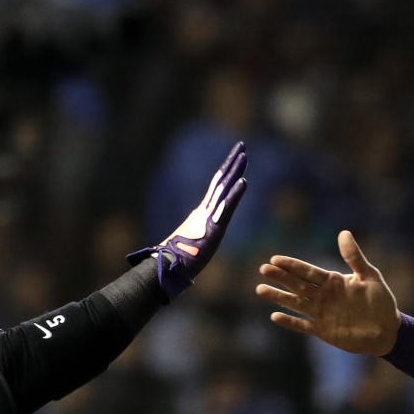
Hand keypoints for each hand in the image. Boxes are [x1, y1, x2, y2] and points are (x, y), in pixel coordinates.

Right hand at [129, 141, 247, 298]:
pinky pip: (226, 208)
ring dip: (235, 171)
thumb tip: (192, 242)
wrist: (169, 268)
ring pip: (224, 189)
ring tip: (244, 154)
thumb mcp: (194, 245)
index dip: (227, 171)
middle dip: (232, 162)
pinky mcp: (214, 228)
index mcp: (202, 213)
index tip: (237, 157)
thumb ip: (196, 239)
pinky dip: (236, 194)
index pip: (217, 188)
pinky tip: (244, 181)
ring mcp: (209, 217)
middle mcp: (205, 210)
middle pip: (221, 181)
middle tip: (242, 145)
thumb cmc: (178, 260)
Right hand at [256, 230, 400, 354]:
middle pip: (297, 285)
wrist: (387, 330)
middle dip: (281, 277)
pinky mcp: (323, 330)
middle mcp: (323, 296)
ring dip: (278, 297)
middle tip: (263, 269)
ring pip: (295, 303)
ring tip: (261, 289)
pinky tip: (275, 316)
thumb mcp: (370, 276)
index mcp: (333, 281)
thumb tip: (343, 233)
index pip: (308, 271)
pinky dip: (290, 322)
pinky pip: (303, 325)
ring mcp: (321, 313)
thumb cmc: (381, 301)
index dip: (292, 265)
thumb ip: (354, 257)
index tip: (275, 259)